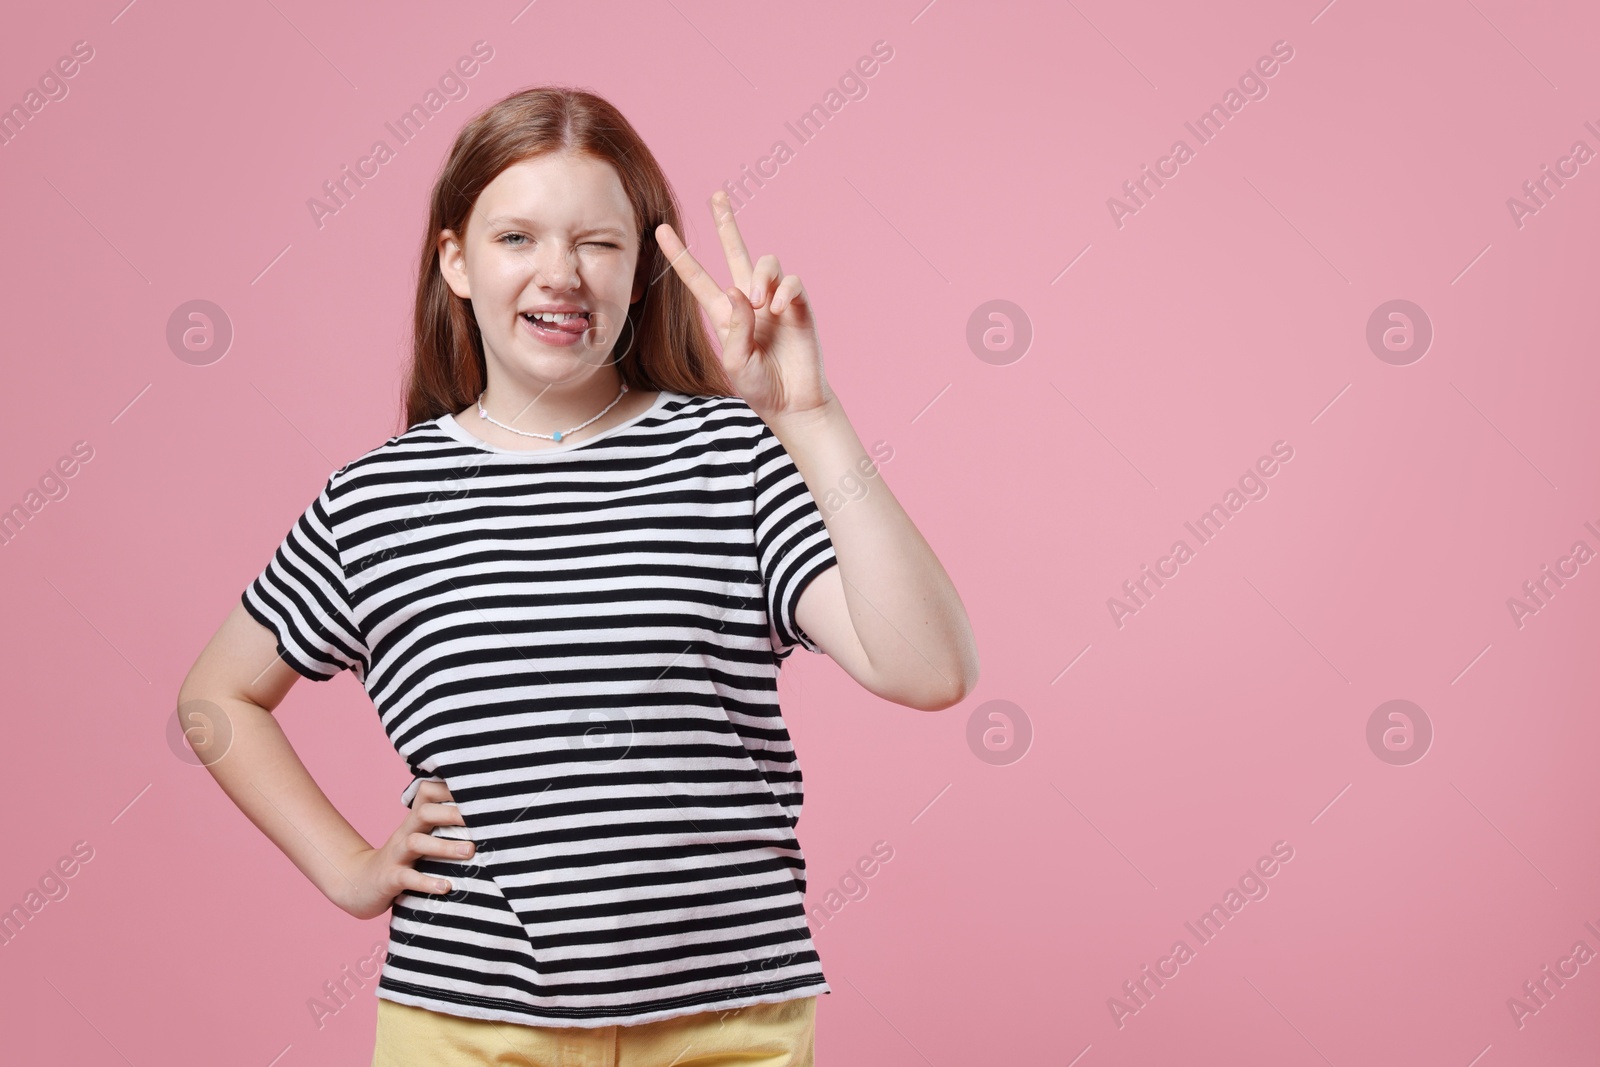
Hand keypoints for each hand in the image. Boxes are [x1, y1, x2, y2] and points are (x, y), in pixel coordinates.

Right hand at [330, 780, 474, 919]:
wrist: (361, 883)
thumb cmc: (404, 859)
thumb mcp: (422, 838)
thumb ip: (445, 826)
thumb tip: (488, 820)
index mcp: (415, 821)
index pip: (428, 793)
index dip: (449, 788)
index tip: (477, 790)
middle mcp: (405, 833)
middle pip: (423, 812)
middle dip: (452, 814)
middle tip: (481, 820)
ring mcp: (395, 855)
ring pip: (416, 843)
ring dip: (445, 847)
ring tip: (470, 852)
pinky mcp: (390, 879)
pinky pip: (407, 878)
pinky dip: (427, 882)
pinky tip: (446, 887)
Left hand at [655, 190, 837, 420]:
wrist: (793, 402)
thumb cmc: (760, 386)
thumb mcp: (736, 362)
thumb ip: (735, 327)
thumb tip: (740, 290)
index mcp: (724, 313)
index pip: (697, 278)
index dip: (679, 255)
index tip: (660, 230)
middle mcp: (748, 300)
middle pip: (735, 251)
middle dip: (726, 223)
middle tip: (717, 196)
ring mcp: (775, 300)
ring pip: (766, 263)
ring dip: (760, 277)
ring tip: (759, 303)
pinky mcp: (799, 306)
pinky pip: (791, 283)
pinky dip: (784, 291)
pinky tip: (777, 310)